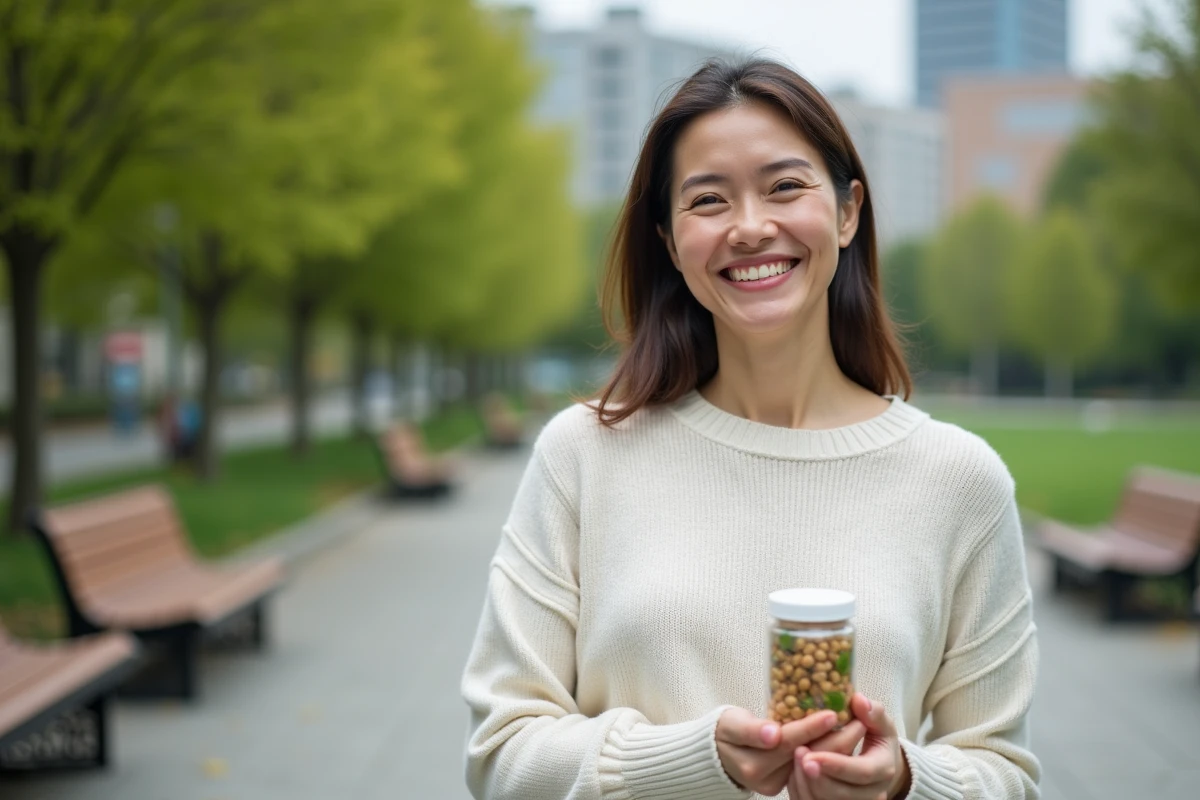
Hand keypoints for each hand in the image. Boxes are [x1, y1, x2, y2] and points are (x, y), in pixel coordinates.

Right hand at [716, 708, 863, 796]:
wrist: (716, 750)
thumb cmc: (724, 730)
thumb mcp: (732, 723)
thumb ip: (751, 729)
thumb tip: (772, 734)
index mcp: (752, 763)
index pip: (789, 742)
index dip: (811, 728)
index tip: (833, 713)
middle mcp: (765, 779)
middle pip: (805, 755)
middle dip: (834, 739)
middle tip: (858, 720)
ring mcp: (775, 784)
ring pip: (811, 762)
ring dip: (835, 747)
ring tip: (856, 727)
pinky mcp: (782, 785)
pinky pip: (807, 766)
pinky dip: (824, 752)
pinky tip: (841, 739)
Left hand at [787, 694, 908, 799]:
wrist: (878, 768)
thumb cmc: (876, 740)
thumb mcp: (880, 724)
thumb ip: (873, 712)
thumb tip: (859, 700)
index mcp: (883, 770)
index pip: (861, 773)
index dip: (836, 765)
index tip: (812, 754)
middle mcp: (873, 794)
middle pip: (840, 793)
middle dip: (816, 775)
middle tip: (797, 752)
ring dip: (805, 782)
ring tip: (795, 755)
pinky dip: (800, 789)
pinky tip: (794, 769)